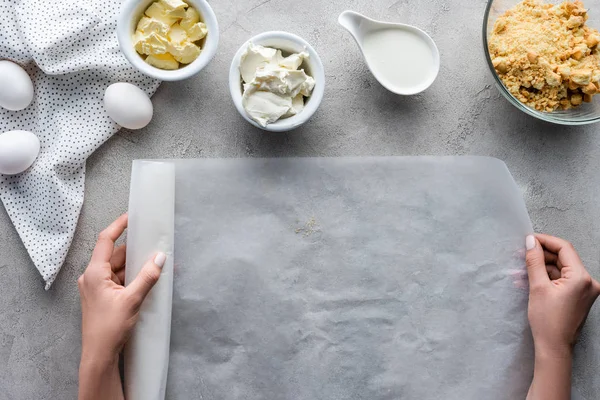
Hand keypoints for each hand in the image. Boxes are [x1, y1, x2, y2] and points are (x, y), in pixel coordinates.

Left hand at [78, 214, 165, 399]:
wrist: (99, 355)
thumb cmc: (110, 327)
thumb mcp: (132, 300)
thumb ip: (147, 277)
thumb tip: (160, 257)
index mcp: (94, 272)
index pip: (106, 240)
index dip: (119, 226)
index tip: (132, 216)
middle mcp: (93, 277)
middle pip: (115, 255)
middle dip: (135, 250)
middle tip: (154, 242)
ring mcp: (97, 287)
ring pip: (119, 268)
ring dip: (136, 265)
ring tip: (156, 261)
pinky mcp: (103, 297)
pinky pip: (119, 279)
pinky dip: (133, 277)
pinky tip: (148, 278)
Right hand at [526, 234, 599, 356]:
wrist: (554, 347)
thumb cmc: (547, 321)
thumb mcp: (537, 287)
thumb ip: (534, 261)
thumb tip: (531, 242)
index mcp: (581, 278)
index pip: (564, 248)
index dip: (545, 241)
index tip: (529, 240)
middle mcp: (588, 282)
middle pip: (564, 258)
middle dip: (542, 255)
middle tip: (523, 254)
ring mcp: (585, 290)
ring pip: (562, 269)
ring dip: (542, 267)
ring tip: (522, 270)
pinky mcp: (579, 296)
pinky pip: (563, 279)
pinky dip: (548, 277)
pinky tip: (531, 279)